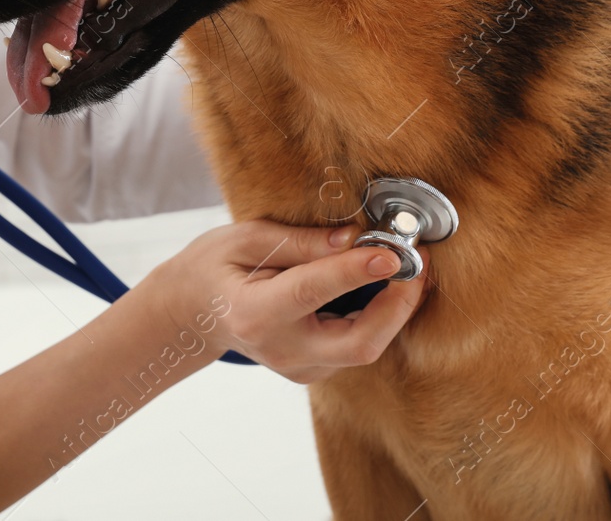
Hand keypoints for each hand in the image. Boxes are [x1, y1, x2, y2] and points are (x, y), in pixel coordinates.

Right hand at [141, 219, 428, 383]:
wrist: (192, 313)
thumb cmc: (213, 268)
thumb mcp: (244, 238)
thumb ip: (299, 242)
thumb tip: (352, 239)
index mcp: (254, 314)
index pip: (312, 292)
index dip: (355, 272)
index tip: (392, 253)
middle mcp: (281, 350)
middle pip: (358, 343)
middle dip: (398, 306)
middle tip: (418, 263)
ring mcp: (299, 368)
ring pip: (364, 348)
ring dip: (394, 308)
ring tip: (408, 265)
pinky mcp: (314, 371)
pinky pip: (357, 346)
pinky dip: (378, 316)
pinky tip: (383, 284)